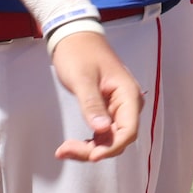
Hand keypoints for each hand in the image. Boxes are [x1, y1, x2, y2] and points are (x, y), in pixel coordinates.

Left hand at [48, 28, 142, 161]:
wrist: (74, 37)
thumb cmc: (79, 52)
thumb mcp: (83, 79)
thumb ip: (93, 105)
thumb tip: (103, 130)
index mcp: (128, 94)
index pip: (128, 130)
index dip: (112, 147)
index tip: (92, 155)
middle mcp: (128, 103)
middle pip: (119, 139)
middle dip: (95, 150)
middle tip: (66, 149)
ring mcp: (119, 108)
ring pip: (110, 139)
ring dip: (90, 149)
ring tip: (64, 150)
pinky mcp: (108, 110)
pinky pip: (103, 133)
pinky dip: (89, 142)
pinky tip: (72, 145)